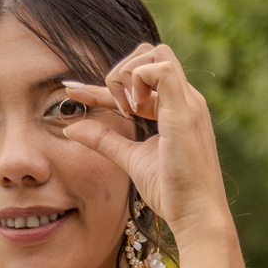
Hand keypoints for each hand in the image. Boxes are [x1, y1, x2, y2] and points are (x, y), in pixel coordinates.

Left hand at [59, 44, 235, 244]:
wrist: (196, 214)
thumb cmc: (172, 192)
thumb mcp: (130, 159)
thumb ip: (104, 140)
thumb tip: (71, 128)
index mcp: (177, 109)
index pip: (138, 82)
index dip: (104, 85)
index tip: (72, 91)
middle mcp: (185, 99)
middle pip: (151, 53)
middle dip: (122, 72)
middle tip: (115, 108)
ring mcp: (188, 102)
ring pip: (156, 53)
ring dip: (129, 75)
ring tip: (125, 109)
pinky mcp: (186, 110)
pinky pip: (161, 68)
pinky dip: (139, 81)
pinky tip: (133, 109)